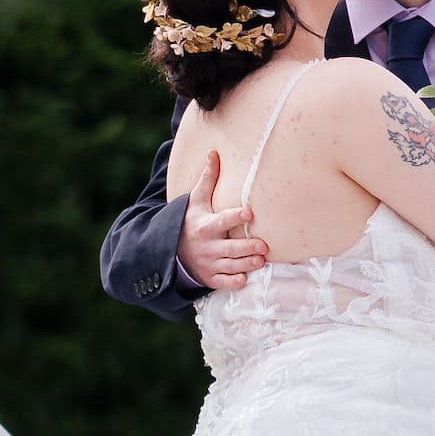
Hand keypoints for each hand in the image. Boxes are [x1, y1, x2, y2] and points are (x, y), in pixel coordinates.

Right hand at [177, 151, 268, 290]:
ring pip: (230, 266)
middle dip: (246, 248)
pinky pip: (222, 282)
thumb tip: (214, 152)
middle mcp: (208, 246)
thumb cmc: (190, 221)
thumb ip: (208, 179)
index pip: (222, 220)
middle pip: (230, 248)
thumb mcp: (196, 200)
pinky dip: (232, 282)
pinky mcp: (210, 278)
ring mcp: (209, 263)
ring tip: (261, 261)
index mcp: (206, 225)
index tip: (249, 212)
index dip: (236, 216)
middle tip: (264, 245)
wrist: (170, 250)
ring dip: (245, 264)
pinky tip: (244, 279)